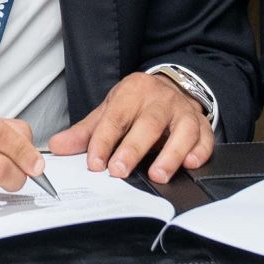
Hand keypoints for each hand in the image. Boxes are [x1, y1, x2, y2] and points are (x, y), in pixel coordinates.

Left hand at [52, 71, 215, 182]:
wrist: (169, 88)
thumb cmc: (136, 104)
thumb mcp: (109, 110)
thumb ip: (85, 131)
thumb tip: (57, 146)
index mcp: (133, 91)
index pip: (116, 116)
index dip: (104, 140)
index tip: (95, 163)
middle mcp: (161, 99)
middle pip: (148, 123)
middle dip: (133, 148)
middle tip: (119, 171)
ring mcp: (184, 110)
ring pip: (182, 130)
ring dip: (171, 153)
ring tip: (157, 174)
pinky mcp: (202, 124)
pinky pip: (205, 137)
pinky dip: (200, 151)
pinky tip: (190, 164)